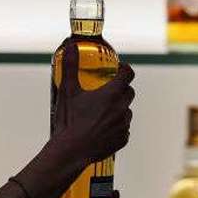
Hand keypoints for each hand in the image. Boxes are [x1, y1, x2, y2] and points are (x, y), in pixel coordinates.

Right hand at [51, 44, 134, 165]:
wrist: (71, 151)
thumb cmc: (70, 120)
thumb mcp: (68, 91)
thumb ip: (71, 66)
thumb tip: (71, 46)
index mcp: (112, 94)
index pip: (128, 74)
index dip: (124, 68)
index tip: (118, 69)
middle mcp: (122, 108)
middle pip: (129, 92)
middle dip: (121, 89)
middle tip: (106, 91)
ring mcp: (124, 125)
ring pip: (126, 111)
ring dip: (118, 109)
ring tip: (101, 112)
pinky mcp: (122, 139)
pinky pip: (123, 128)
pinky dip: (115, 126)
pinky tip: (101, 129)